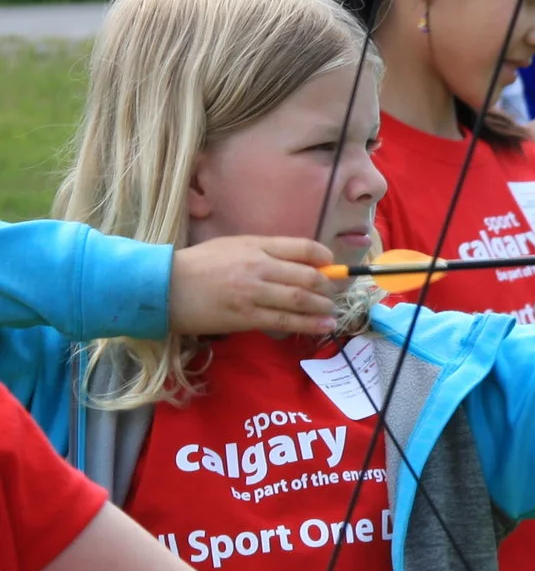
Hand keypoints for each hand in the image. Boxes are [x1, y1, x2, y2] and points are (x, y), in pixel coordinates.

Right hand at [168, 237, 342, 337]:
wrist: (162, 286)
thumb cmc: (197, 265)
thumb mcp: (231, 246)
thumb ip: (264, 251)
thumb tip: (300, 262)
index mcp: (254, 245)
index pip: (302, 247)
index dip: (325, 258)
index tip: (332, 265)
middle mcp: (257, 266)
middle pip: (308, 275)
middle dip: (329, 286)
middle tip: (336, 293)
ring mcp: (253, 292)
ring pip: (301, 299)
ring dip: (324, 307)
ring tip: (333, 311)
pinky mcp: (246, 316)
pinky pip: (286, 321)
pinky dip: (310, 324)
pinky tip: (325, 325)